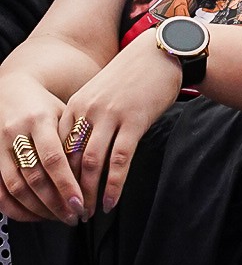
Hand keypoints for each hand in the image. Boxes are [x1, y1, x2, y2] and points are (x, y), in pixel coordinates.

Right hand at [0, 76, 83, 223]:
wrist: (9, 91)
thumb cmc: (44, 104)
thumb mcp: (63, 111)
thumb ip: (75, 137)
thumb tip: (100, 168)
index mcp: (40, 120)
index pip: (54, 158)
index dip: (66, 183)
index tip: (81, 202)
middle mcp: (16, 135)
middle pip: (35, 177)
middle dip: (55, 202)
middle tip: (74, 216)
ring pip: (16, 188)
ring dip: (39, 208)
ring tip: (60, 218)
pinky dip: (16, 209)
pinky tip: (35, 216)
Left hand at [60, 29, 182, 213]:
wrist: (163, 51)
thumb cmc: (134, 75)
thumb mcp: (101, 92)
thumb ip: (88, 118)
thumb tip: (79, 153)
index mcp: (75, 105)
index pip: (56, 149)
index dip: (55, 177)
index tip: (58, 196)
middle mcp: (88, 111)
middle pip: (69, 160)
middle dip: (68, 191)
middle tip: (71, 213)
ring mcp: (111, 116)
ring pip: (90, 164)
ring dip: (88, 193)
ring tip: (90, 212)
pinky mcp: (134, 121)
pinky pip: (120, 160)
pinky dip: (114, 184)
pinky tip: (112, 201)